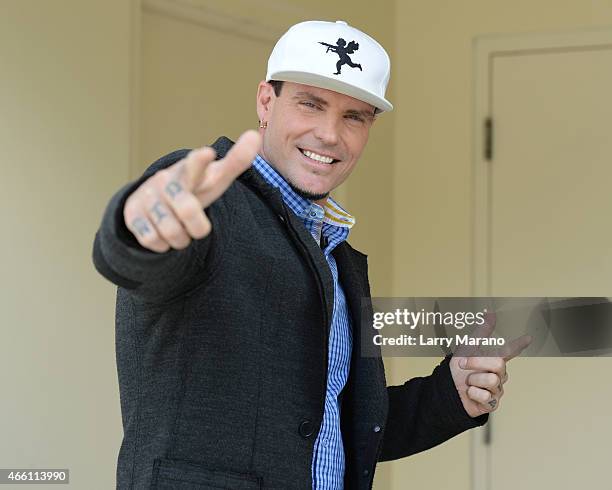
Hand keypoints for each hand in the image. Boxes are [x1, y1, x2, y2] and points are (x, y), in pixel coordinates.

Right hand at [124, 130, 261, 252]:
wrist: (154, 198)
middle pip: (187, 209)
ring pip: (170, 229)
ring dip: (181, 237)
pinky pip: (151, 239)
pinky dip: (162, 244)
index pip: (195, 165)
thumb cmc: (194, 188)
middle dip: (198, 226)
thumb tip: (255, 135)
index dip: (200, 162)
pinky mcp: (132, 213)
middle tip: (200, 230)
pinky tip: (163, 235)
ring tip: (181, 230)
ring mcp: (147, 196)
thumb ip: (236, 161)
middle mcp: (166, 180)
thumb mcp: (215, 178)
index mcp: (190, 171)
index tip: (207, 154)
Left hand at [449, 317, 531, 416]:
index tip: (528, 337)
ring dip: (474, 379)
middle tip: (464, 365)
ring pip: (492, 380)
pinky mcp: (492, 403)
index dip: (518, 344)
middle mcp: (498, 374)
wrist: (447, 391)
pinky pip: (485, 396)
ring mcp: (496, 389)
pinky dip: (473, 393)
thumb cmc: (458, 371)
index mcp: (492, 360)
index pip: (508, 351)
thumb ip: (481, 332)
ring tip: (469, 382)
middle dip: (478, 362)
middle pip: (499, 363)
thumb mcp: (467, 348)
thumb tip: (489, 313)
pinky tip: (470, 394)